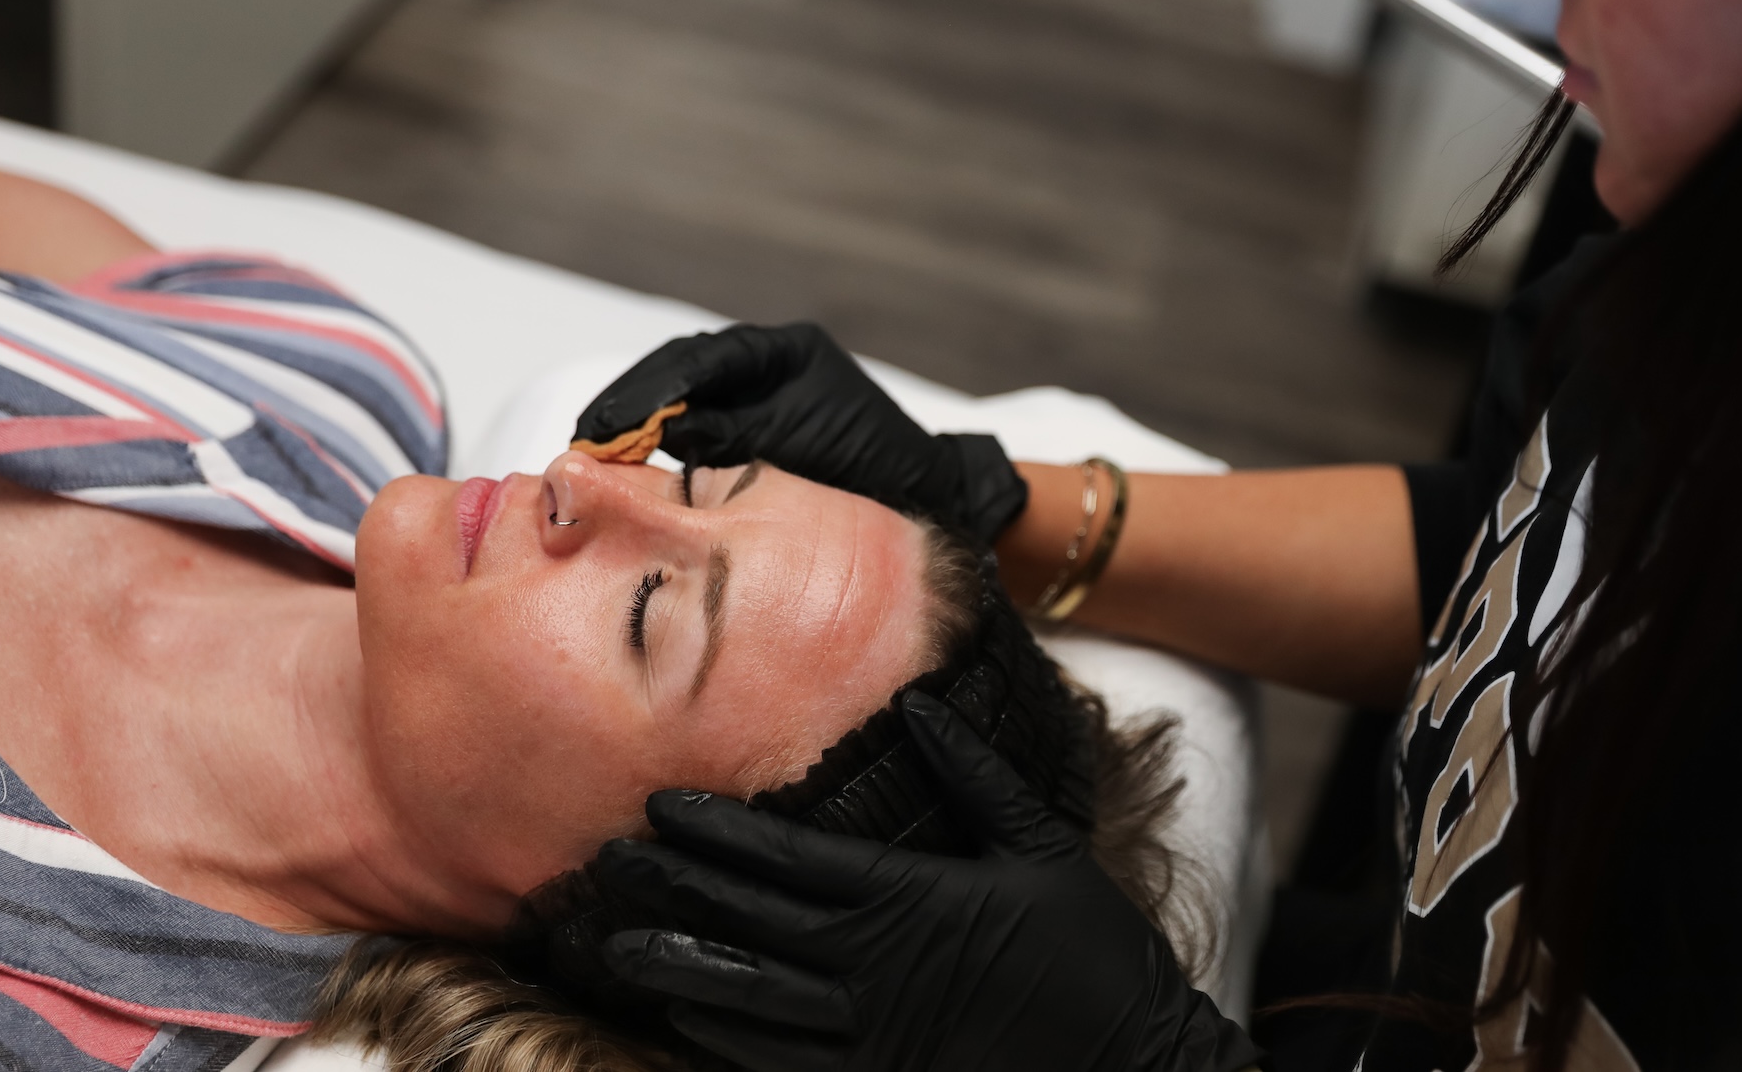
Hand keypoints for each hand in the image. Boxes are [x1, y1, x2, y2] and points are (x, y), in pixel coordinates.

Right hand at [574, 323, 1027, 542]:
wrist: (922, 505)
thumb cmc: (876, 471)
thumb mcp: (799, 446)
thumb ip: (734, 432)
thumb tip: (666, 431)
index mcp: (785, 353)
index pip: (702, 358)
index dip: (651, 389)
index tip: (612, 421)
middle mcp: (764, 369)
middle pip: (679, 373)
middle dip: (631, 404)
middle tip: (588, 439)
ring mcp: (753, 399)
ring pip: (679, 402)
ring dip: (635, 427)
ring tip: (594, 455)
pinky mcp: (744, 437)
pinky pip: (694, 434)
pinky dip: (659, 451)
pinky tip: (629, 473)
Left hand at [589, 693, 1262, 1071]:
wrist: (1135, 1068)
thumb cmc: (1093, 954)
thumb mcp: (1043, 845)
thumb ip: (975, 775)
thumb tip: (917, 705)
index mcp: (912, 899)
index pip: (792, 859)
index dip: (720, 833)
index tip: (662, 805)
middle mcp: (875, 968)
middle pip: (752, 923)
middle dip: (675, 889)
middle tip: (607, 863)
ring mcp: (870, 1036)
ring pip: (749, 1000)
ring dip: (677, 968)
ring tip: (614, 944)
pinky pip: (780, 1063)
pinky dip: (725, 1038)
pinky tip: (684, 1016)